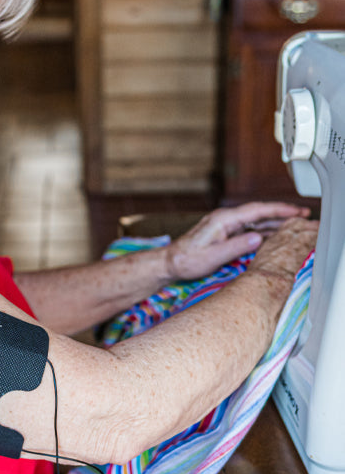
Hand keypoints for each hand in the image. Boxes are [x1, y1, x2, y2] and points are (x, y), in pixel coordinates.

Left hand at [166, 202, 311, 280]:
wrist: (171, 262)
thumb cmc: (187, 260)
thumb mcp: (213, 256)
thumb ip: (236, 247)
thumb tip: (258, 238)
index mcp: (223, 220)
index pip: (256, 211)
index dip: (278, 210)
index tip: (296, 211)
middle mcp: (225, 219)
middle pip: (259, 213)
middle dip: (281, 213)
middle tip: (303, 215)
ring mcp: (224, 226)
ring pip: (254, 221)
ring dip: (274, 222)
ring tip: (294, 224)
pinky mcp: (224, 233)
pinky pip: (248, 229)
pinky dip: (263, 231)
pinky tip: (273, 235)